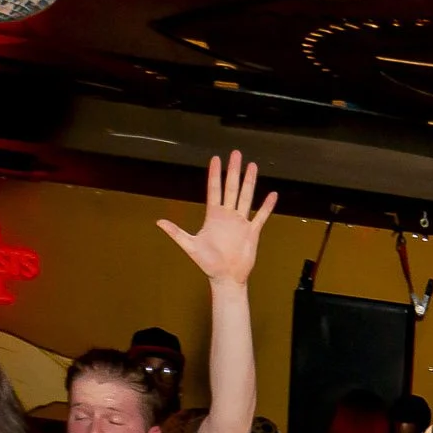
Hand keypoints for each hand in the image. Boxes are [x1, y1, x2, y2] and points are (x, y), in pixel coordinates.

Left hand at [157, 152, 276, 285]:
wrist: (226, 278)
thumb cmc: (208, 264)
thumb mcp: (190, 246)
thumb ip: (176, 233)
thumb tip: (159, 222)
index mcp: (213, 216)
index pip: (214, 189)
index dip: (215, 175)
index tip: (216, 159)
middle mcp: (228, 216)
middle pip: (232, 188)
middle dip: (233, 171)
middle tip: (236, 154)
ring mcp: (241, 223)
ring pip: (246, 197)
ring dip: (249, 182)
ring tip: (252, 166)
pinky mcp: (252, 232)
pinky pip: (261, 216)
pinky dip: (267, 206)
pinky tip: (273, 195)